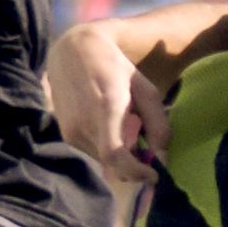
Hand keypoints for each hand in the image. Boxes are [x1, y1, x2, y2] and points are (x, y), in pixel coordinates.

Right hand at [52, 19, 157, 185]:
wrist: (71, 52)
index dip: (135, 172)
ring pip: (103, 161)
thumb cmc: (113, 67)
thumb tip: (162, 157)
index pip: (115, 155)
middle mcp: (83, 123)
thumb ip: (157, 123)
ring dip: (120, 157)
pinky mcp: (65, 134)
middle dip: (134, 166)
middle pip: (112, 164)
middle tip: (146, 150)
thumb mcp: (145, 89)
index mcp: (106, 108)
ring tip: (126, 131)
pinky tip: (111, 128)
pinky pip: (92, 153)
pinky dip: (107, 150)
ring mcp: (70, 130)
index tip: (154, 175)